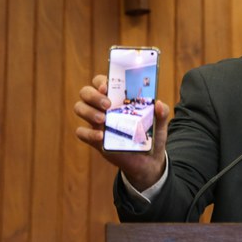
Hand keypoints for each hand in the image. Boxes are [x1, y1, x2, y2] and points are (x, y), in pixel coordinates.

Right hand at [74, 74, 169, 190]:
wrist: (148, 160)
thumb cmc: (151, 134)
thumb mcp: (160, 123)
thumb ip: (162, 112)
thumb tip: (158, 104)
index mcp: (118, 97)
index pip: (101, 81)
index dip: (101, 81)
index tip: (107, 87)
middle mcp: (104, 107)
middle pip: (86, 92)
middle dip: (93, 95)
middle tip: (107, 105)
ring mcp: (97, 122)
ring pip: (79, 107)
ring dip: (88, 111)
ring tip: (102, 119)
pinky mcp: (95, 139)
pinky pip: (81, 132)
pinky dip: (88, 133)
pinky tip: (101, 136)